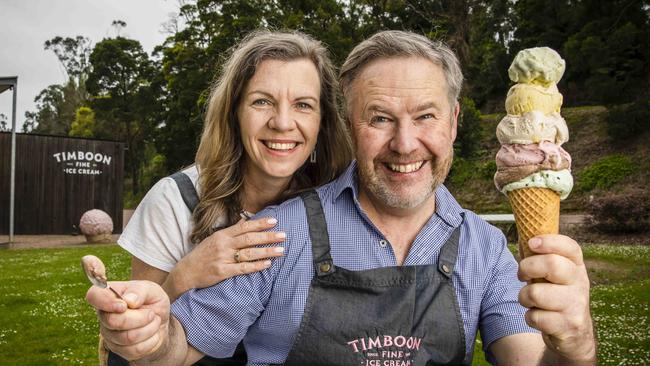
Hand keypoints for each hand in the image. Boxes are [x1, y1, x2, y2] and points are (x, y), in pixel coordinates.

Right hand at [86, 280, 169, 360]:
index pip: (94, 296)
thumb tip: (129, 301)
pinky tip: (152, 333)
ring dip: (149, 328)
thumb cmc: (151, 300)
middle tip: (151, 313)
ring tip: (154, 321)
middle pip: (112, 321)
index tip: (124, 306)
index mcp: (108, 295)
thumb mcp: (151, 289)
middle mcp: (104, 315)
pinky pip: (135, 349)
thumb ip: (140, 291)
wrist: (161, 319)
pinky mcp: (119, 350)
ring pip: (127, 337)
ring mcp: (109, 334)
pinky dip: (151, 340)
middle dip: (140, 317)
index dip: (107, 302)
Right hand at [171, 217, 284, 293]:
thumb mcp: (214, 239)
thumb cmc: (202, 255)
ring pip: (249, 253)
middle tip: (284, 235)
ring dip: (267, 251)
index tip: (275, 221)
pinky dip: (256, 266)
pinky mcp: (222, 272)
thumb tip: (245, 221)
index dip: (260, 223)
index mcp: (222, 234)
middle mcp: (223, 244)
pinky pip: (243, 268)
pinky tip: (267, 264)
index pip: (245, 226)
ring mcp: (223, 258)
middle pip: (250, 238)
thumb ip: (231, 231)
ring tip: (281, 250)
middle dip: (268, 236)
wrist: (186, 272)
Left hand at [517, 235, 595, 362]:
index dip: (549, 241)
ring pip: (537, 293)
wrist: (574, 334)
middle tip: (523, 275)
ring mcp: (576, 305)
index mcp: (576, 266)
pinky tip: (538, 317)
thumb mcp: (554, 275)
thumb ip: (541, 257)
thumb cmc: (555, 296)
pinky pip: (535, 317)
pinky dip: (529, 317)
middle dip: (527, 267)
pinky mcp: (568, 325)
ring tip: (530, 300)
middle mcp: (580, 283)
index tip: (532, 243)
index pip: (570, 247)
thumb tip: (523, 235)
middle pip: (552, 264)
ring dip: (524, 297)